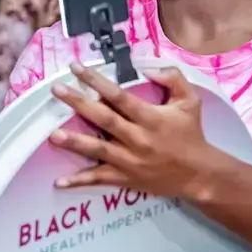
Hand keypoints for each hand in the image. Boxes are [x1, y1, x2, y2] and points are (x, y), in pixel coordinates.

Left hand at [46, 62, 228, 198]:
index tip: (77, 68)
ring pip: (98, 150)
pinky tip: (58, 182)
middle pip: (104, 119)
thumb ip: (173, 78)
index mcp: (151, 118)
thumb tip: (147, 68)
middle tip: (56, 90)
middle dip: (78, 103)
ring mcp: (129, 160)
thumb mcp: (190, 101)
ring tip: (52, 134)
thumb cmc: (191, 134)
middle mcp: (138, 139)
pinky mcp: (124, 178)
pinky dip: (79, 181)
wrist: (199, 174)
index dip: (97, 81)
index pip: (119, 97)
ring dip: (74, 143)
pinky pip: (99, 179)